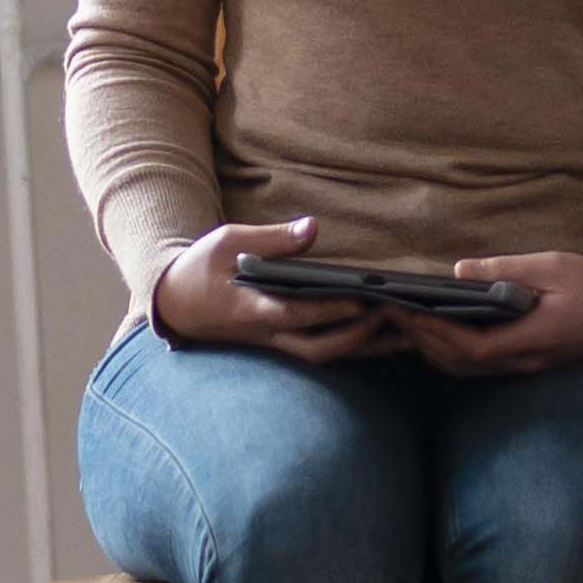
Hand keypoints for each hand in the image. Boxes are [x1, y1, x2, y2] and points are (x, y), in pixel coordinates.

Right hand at [152, 218, 393, 363]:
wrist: (175, 302)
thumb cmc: (201, 267)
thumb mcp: (228, 241)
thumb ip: (271, 239)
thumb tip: (313, 228)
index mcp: (250, 307)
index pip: (294, 314)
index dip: (329, 310)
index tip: (362, 300)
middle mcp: (266, 333)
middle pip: (318, 347)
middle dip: (358, 337)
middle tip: (394, 317)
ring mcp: (275, 342)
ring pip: (324, 354)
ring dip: (365, 347)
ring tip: (406, 332)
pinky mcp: (282, 342)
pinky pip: (322, 349)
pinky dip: (355, 345)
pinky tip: (385, 335)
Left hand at [392, 253, 582, 378]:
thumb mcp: (554, 266)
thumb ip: (506, 270)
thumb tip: (459, 270)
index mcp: (534, 338)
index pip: (471, 346)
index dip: (434, 331)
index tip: (406, 310)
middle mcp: (525, 361)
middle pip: (460, 363)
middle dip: (421, 340)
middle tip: (390, 312)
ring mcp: (525, 366)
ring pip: (466, 368)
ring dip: (432, 347)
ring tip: (405, 319)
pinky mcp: (525, 362)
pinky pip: (479, 364)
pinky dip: (450, 349)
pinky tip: (436, 328)